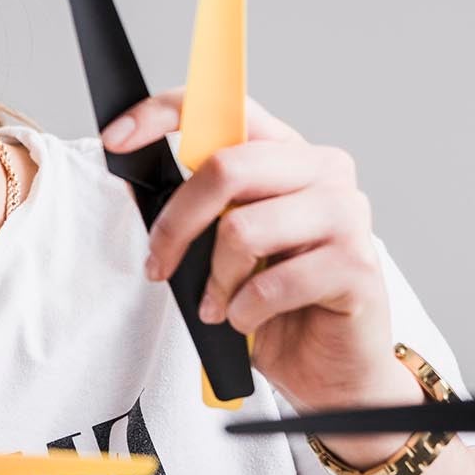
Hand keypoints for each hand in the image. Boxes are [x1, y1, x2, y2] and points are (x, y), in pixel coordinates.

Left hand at [102, 89, 421, 426]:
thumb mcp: (223, 248)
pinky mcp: (357, 264)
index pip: (227, 109)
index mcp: (288, 154)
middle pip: (227, 168)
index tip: (117, 139)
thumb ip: (197, 209)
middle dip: (176, 224)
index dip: (165, 115)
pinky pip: (273, 283)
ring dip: (215, 280)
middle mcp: (324, 171)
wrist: (331, 366)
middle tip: (160, 265)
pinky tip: (248, 320)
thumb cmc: (277, 303)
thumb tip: (134, 180)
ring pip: (244, 229)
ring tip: (217, 305)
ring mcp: (347, 214)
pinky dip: (245, 311)